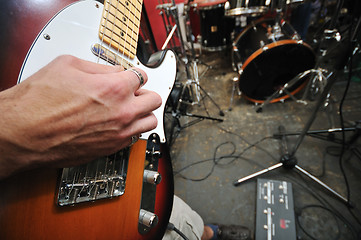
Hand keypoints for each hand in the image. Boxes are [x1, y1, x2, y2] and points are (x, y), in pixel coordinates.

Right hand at [0, 55, 161, 178]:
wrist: (22, 134)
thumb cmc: (37, 103)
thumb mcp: (66, 66)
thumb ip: (98, 67)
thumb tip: (113, 70)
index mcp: (114, 88)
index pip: (142, 77)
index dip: (135, 74)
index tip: (131, 76)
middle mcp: (122, 112)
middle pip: (154, 100)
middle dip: (145, 93)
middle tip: (134, 91)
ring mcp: (118, 133)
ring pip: (150, 122)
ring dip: (144, 113)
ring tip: (130, 108)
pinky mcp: (110, 149)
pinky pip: (134, 138)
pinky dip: (132, 130)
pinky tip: (119, 124)